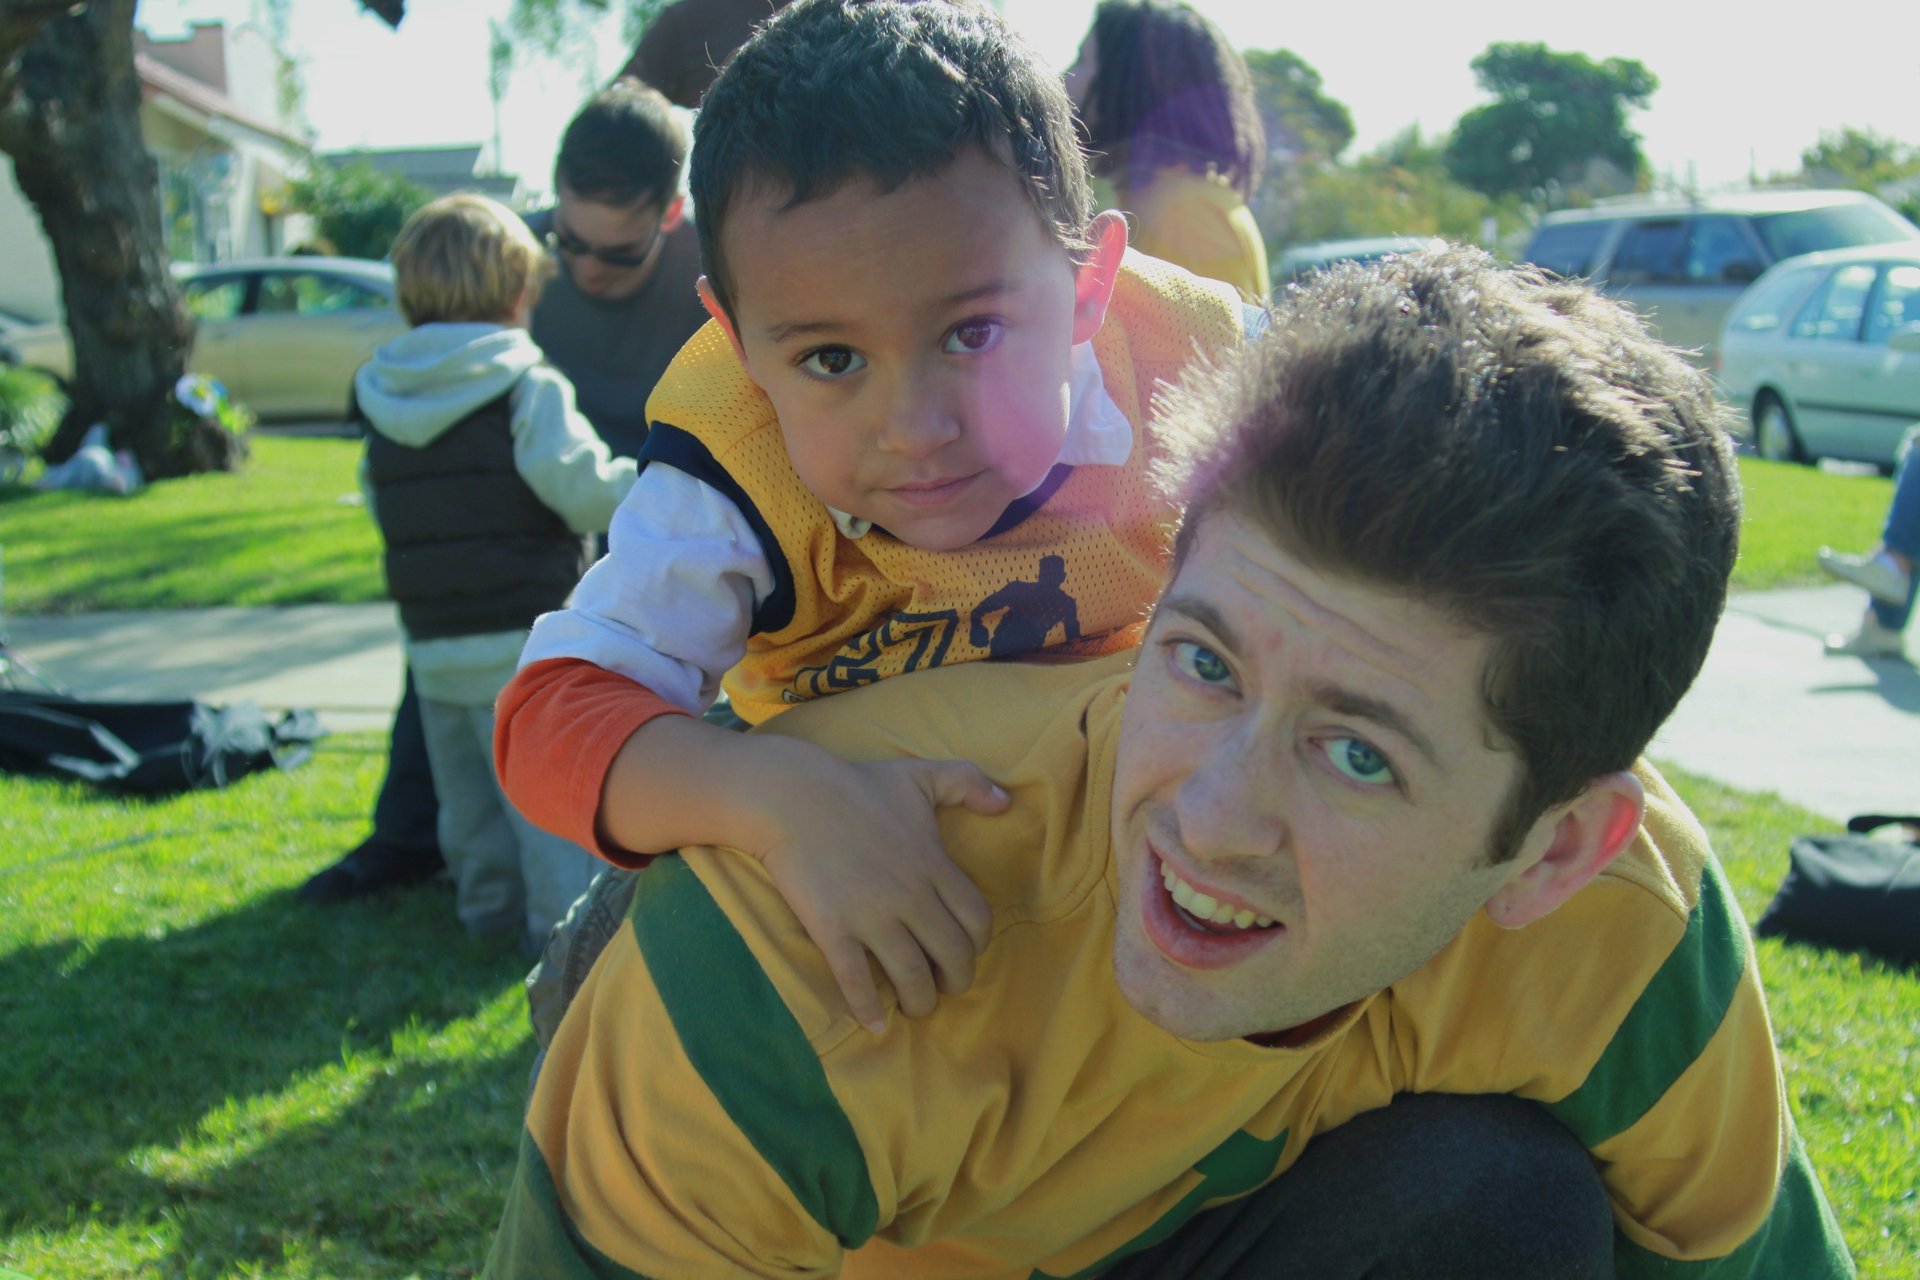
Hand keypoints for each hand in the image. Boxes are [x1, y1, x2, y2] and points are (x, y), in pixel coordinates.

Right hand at [748, 747, 1008, 1031]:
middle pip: (952, 955)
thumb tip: (1006, 802)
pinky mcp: (833, 930)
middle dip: (956, 980)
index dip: (978, 943)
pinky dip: (868, 1009)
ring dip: (920, 1001)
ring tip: (915, 1007)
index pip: (977, 920)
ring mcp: (871, 916)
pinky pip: (856, 981)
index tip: (965, 949)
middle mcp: (910, 896)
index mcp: (933, 865)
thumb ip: (969, 782)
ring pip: (911, 976)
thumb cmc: (856, 785)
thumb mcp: (921, 774)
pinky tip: (875, 1024)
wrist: (790, 795)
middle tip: (945, 986)